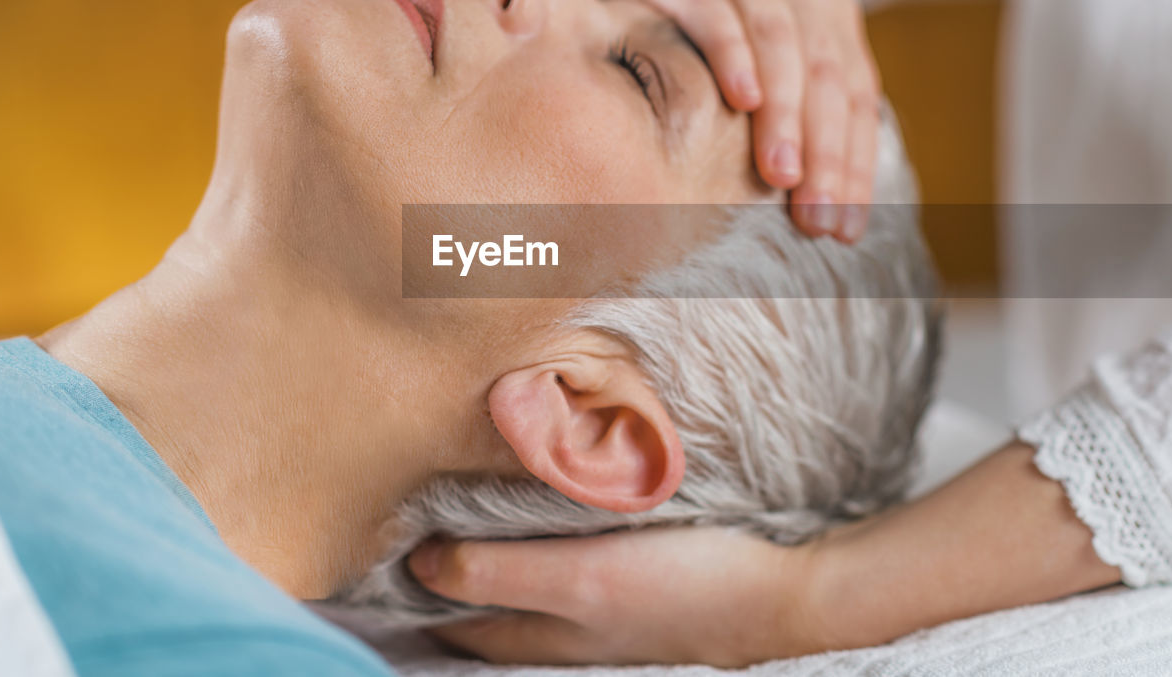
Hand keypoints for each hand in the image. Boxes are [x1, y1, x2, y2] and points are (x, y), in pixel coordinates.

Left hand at [407, 526, 834, 666]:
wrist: (780, 599)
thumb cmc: (680, 587)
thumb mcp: (581, 577)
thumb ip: (501, 572)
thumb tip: (423, 563)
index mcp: (545, 634)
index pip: (460, 622)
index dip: (422, 591)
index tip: (391, 548)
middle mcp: (567, 638)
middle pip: (489, 617)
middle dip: (450, 586)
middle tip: (416, 537)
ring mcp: (603, 623)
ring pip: (527, 603)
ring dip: (494, 575)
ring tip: (465, 533)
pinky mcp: (636, 599)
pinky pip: (568, 585)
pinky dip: (541, 568)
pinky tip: (548, 537)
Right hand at [581, 0, 881, 241]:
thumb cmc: (688, 58)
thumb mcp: (746, 96)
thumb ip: (789, 133)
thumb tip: (827, 222)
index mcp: (824, 18)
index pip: (855, 95)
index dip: (854, 166)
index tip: (842, 230)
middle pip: (825, 68)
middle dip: (825, 149)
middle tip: (814, 214)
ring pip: (778, 36)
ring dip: (784, 110)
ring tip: (781, 173)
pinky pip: (712, 7)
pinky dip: (732, 52)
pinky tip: (741, 99)